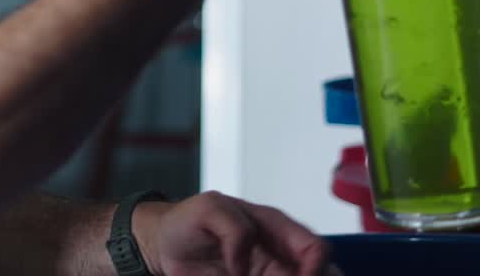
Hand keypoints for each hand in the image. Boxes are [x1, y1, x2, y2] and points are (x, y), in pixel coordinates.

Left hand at [135, 191, 340, 275]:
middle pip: (315, 274)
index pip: (315, 249)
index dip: (315, 269)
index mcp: (275, 228)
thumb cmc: (188, 219)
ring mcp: (266, 274)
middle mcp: (277, 256)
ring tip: (242, 275)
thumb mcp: (208, 209)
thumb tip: (245, 265)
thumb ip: (234, 230)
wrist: (163, 245)